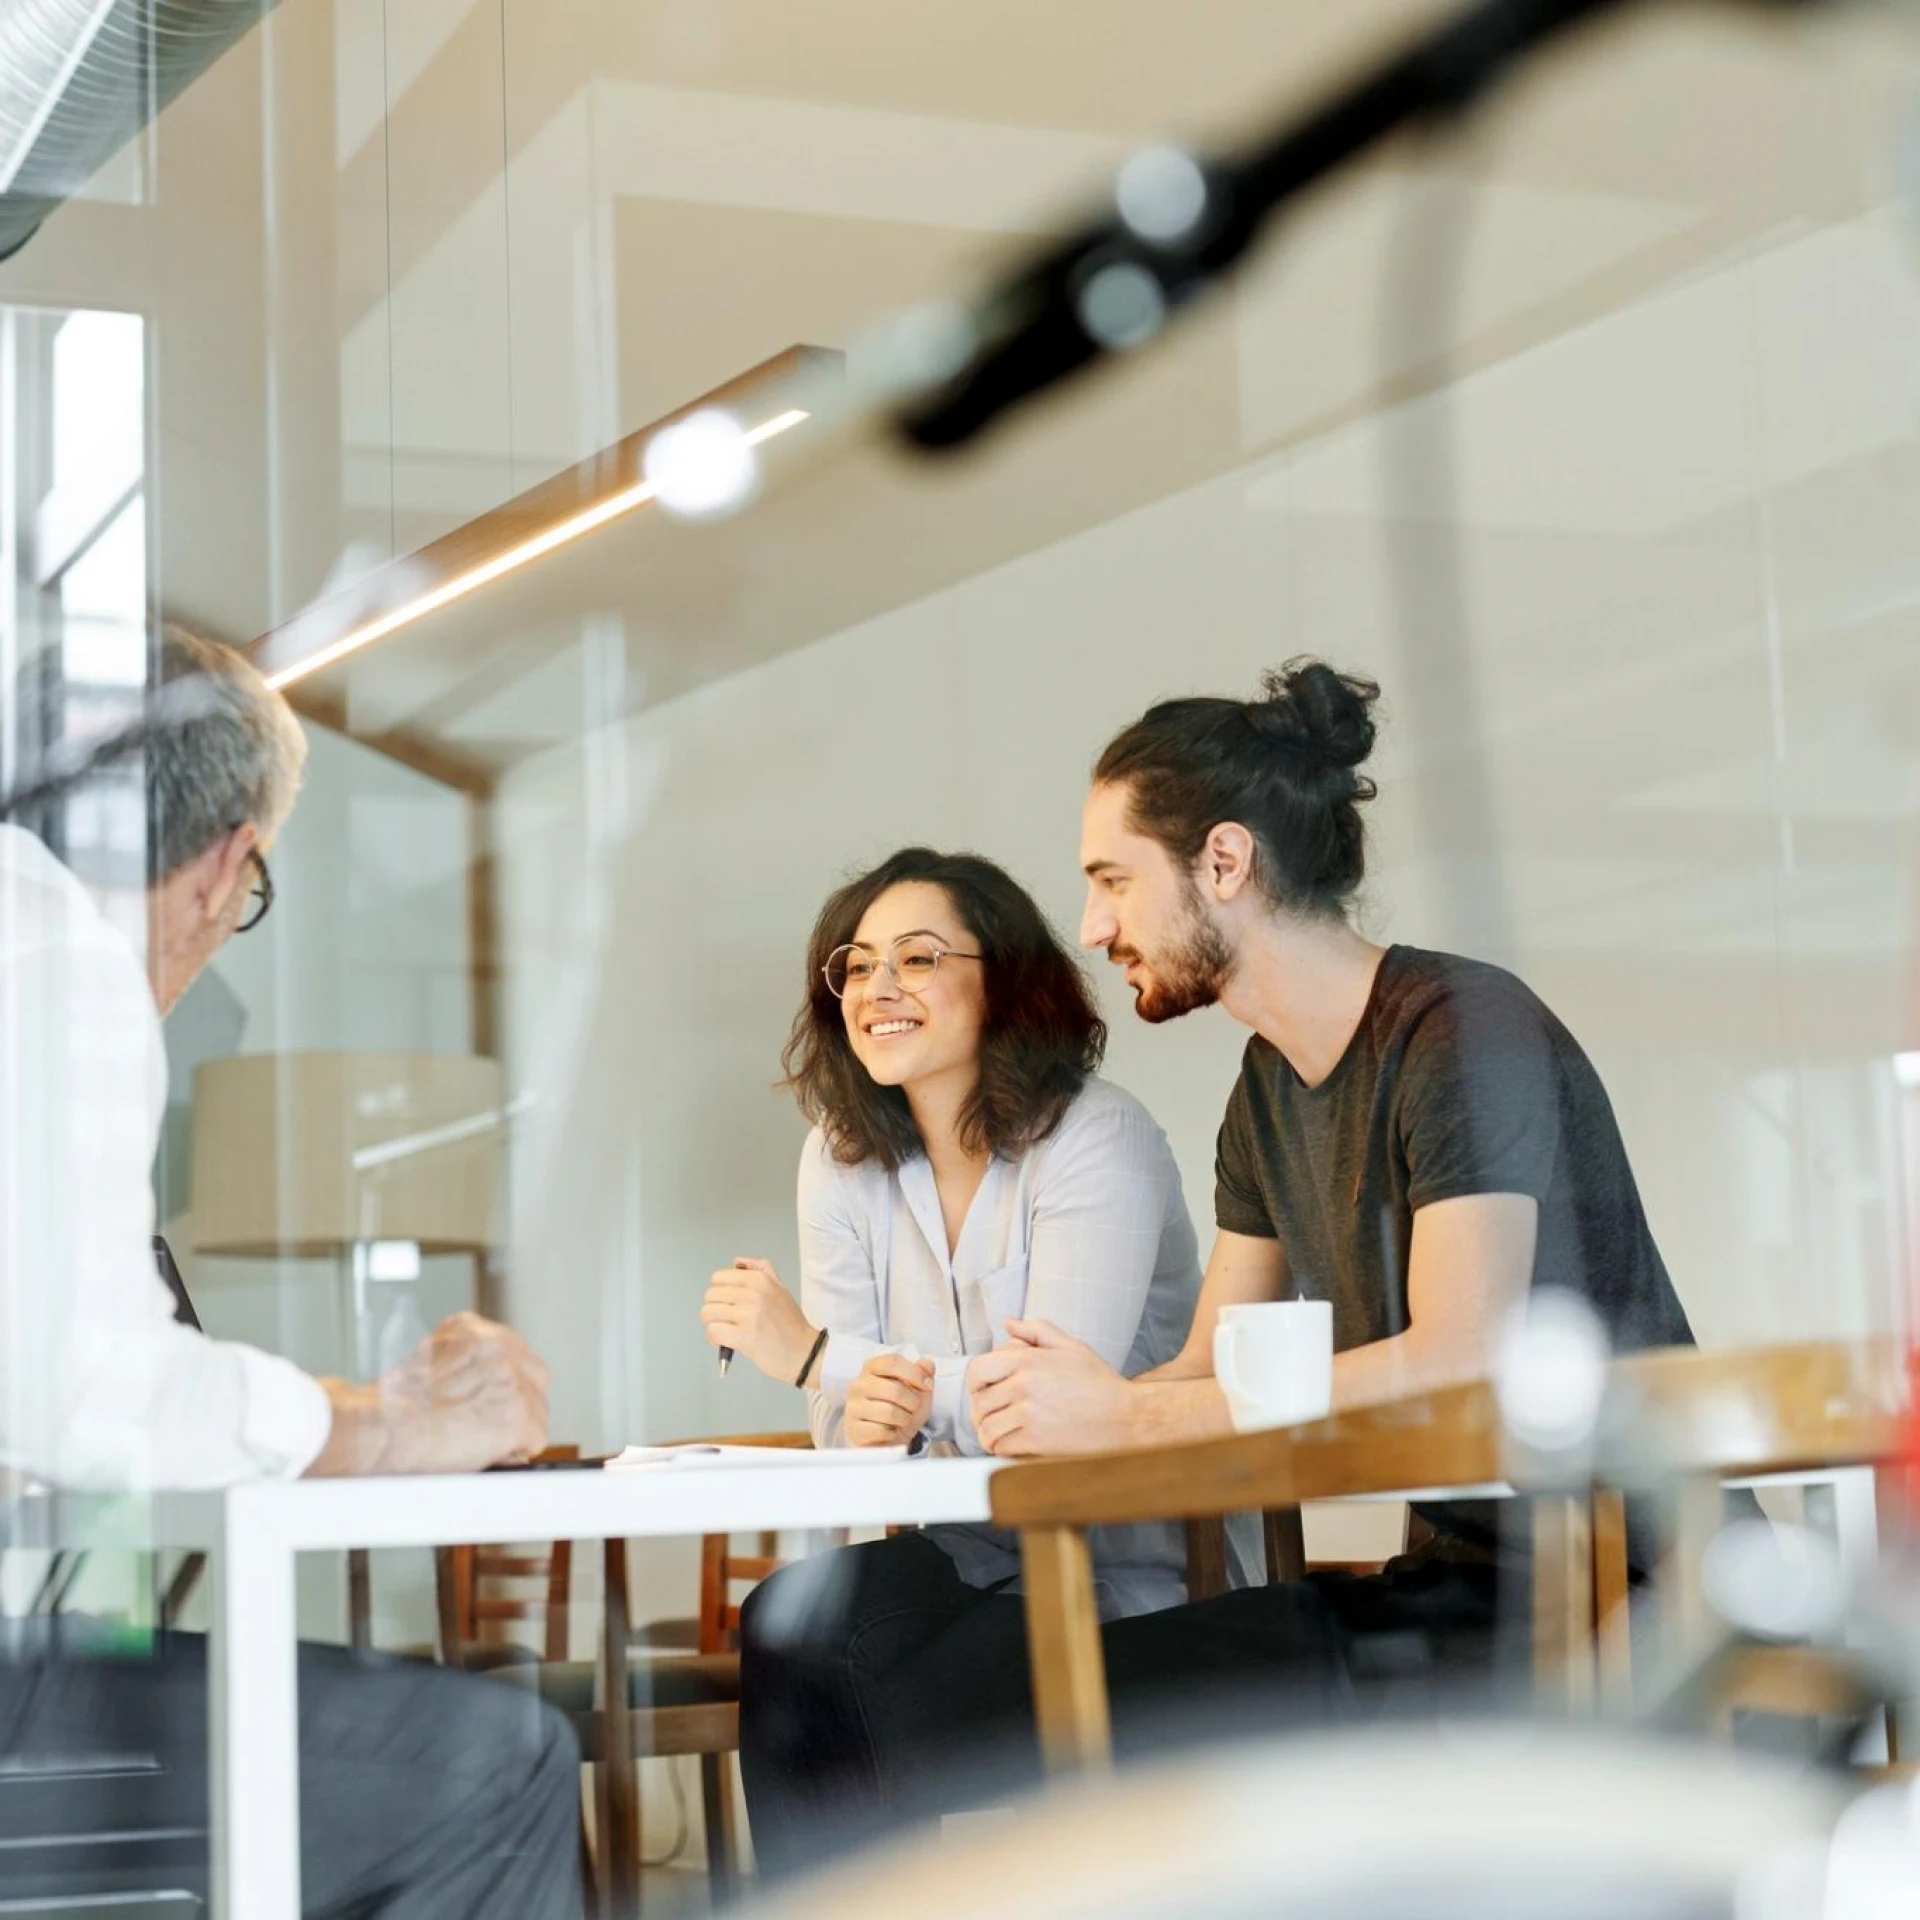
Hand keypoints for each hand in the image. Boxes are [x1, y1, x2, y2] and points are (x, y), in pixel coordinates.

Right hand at [371, 1312, 548, 1472]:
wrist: (381, 1427)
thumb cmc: (388, 1406)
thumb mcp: (424, 1361)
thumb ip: (459, 1366)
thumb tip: (477, 1394)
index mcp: (472, 1328)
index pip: (512, 1354)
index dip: (504, 1386)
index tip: (494, 1402)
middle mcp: (498, 1345)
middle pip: (534, 1378)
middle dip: (518, 1404)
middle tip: (490, 1428)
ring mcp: (512, 1380)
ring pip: (537, 1411)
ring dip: (514, 1431)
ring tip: (476, 1444)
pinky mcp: (519, 1415)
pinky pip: (534, 1440)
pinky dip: (514, 1453)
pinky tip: (485, 1453)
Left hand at [701, 1258, 815, 1382]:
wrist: (804, 1352)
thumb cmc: (790, 1323)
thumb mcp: (779, 1287)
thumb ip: (760, 1269)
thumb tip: (737, 1261)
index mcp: (759, 1279)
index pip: (718, 1278)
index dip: (719, 1293)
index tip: (728, 1304)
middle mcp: (753, 1293)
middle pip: (709, 1296)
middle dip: (714, 1309)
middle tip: (726, 1319)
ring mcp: (748, 1315)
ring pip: (707, 1313)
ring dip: (712, 1324)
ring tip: (725, 1330)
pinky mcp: (744, 1336)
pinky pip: (713, 1331)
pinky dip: (714, 1338)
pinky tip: (726, 1342)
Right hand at [845, 1352, 933, 1447]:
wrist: (889, 1440)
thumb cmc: (902, 1409)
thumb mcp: (918, 1389)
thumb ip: (923, 1373)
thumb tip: (927, 1364)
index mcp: (872, 1367)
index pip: (892, 1362)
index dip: (914, 1373)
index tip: (927, 1385)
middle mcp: (859, 1384)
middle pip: (895, 1390)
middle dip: (912, 1402)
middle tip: (912, 1408)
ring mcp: (853, 1406)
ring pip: (889, 1412)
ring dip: (904, 1419)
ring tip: (901, 1420)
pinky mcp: (854, 1429)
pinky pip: (881, 1431)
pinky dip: (891, 1434)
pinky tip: (888, 1431)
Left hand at [966, 1318, 1133, 1456]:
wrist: (1127, 1416)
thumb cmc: (1101, 1383)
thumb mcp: (1071, 1346)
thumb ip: (1036, 1331)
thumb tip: (1008, 1324)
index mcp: (1027, 1360)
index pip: (977, 1370)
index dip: (976, 1384)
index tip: (985, 1392)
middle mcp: (1023, 1385)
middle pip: (979, 1403)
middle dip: (982, 1412)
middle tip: (994, 1416)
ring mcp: (1028, 1414)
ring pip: (986, 1428)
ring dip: (990, 1433)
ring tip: (1002, 1432)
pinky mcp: (1036, 1441)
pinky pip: (1001, 1447)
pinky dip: (1002, 1448)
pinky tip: (1014, 1444)